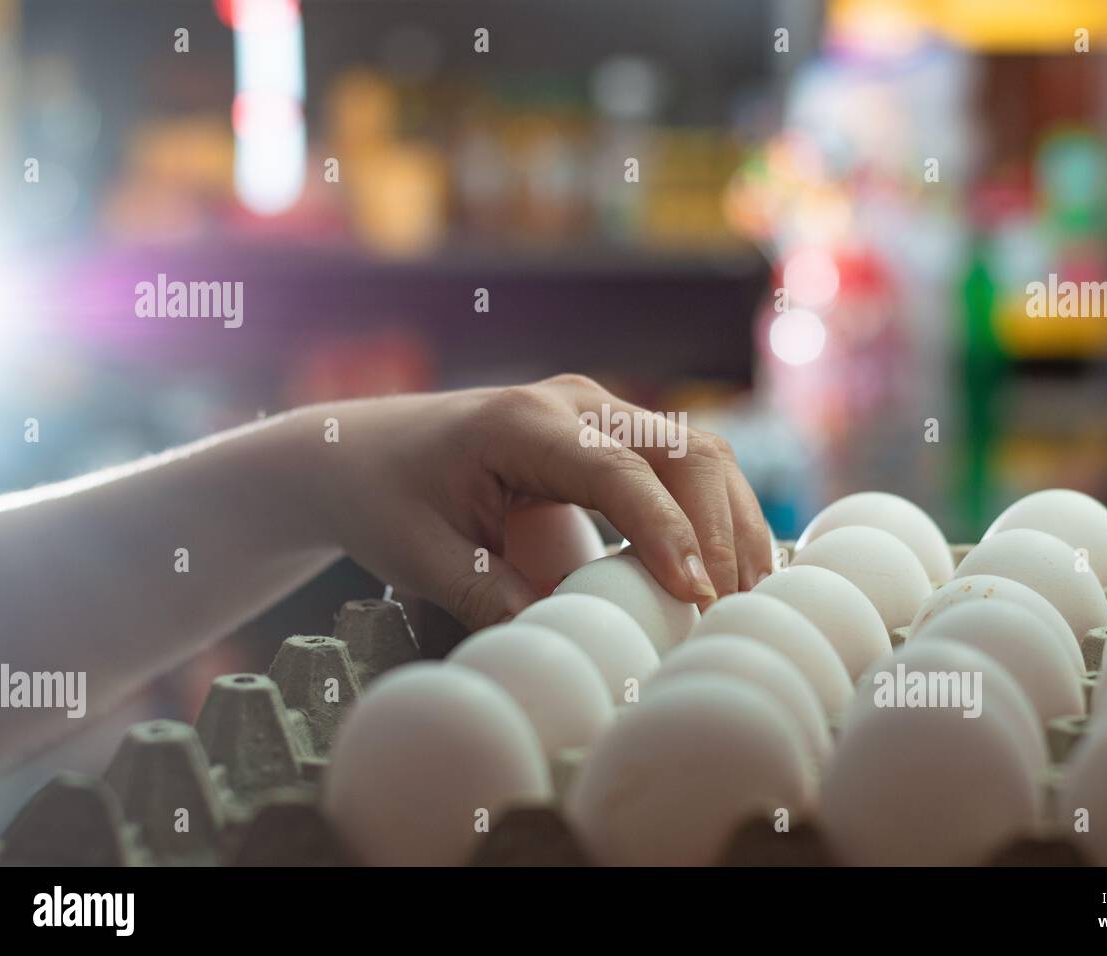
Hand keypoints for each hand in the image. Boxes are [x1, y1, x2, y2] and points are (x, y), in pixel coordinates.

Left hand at [296, 374, 771, 630]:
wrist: (358, 452)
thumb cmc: (383, 496)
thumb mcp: (419, 555)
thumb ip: (489, 595)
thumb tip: (573, 643)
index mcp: (522, 422)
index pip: (618, 471)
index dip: (664, 530)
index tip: (694, 593)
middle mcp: (572, 402)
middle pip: (682, 448)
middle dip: (719, 527)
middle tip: (731, 607)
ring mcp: (596, 411)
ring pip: (697, 450)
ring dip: (730, 518)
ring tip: (749, 594)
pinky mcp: (608, 434)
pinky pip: (681, 462)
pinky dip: (713, 511)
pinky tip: (726, 566)